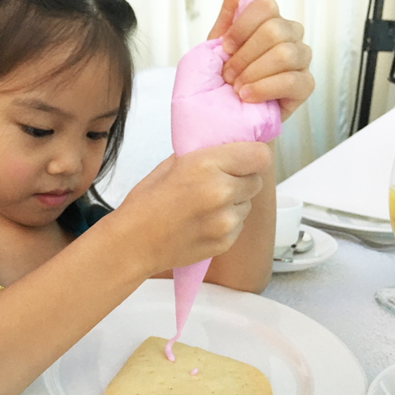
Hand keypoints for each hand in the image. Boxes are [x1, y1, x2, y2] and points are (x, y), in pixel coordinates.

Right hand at [116, 142, 271, 273]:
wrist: (134, 243)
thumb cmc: (145, 202)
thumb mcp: (170, 165)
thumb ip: (202, 156)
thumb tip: (225, 151)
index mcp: (206, 165)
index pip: (260, 155)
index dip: (252, 157)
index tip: (243, 160)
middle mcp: (221, 192)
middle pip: (256, 180)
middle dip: (242, 180)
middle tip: (219, 183)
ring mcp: (226, 220)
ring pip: (247, 204)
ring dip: (234, 202)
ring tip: (206, 206)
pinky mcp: (226, 241)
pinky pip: (239, 225)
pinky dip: (227, 222)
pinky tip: (203, 223)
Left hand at [209, 0, 313, 121]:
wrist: (215, 120)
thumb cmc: (215, 86)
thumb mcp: (214, 44)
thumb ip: (232, 9)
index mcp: (266, 23)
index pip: (265, 6)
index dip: (241, 28)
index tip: (225, 48)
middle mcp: (287, 38)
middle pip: (275, 29)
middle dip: (244, 56)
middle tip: (228, 75)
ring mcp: (298, 62)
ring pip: (285, 53)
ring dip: (253, 73)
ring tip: (237, 88)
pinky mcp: (304, 87)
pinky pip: (293, 80)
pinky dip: (265, 88)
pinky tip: (248, 97)